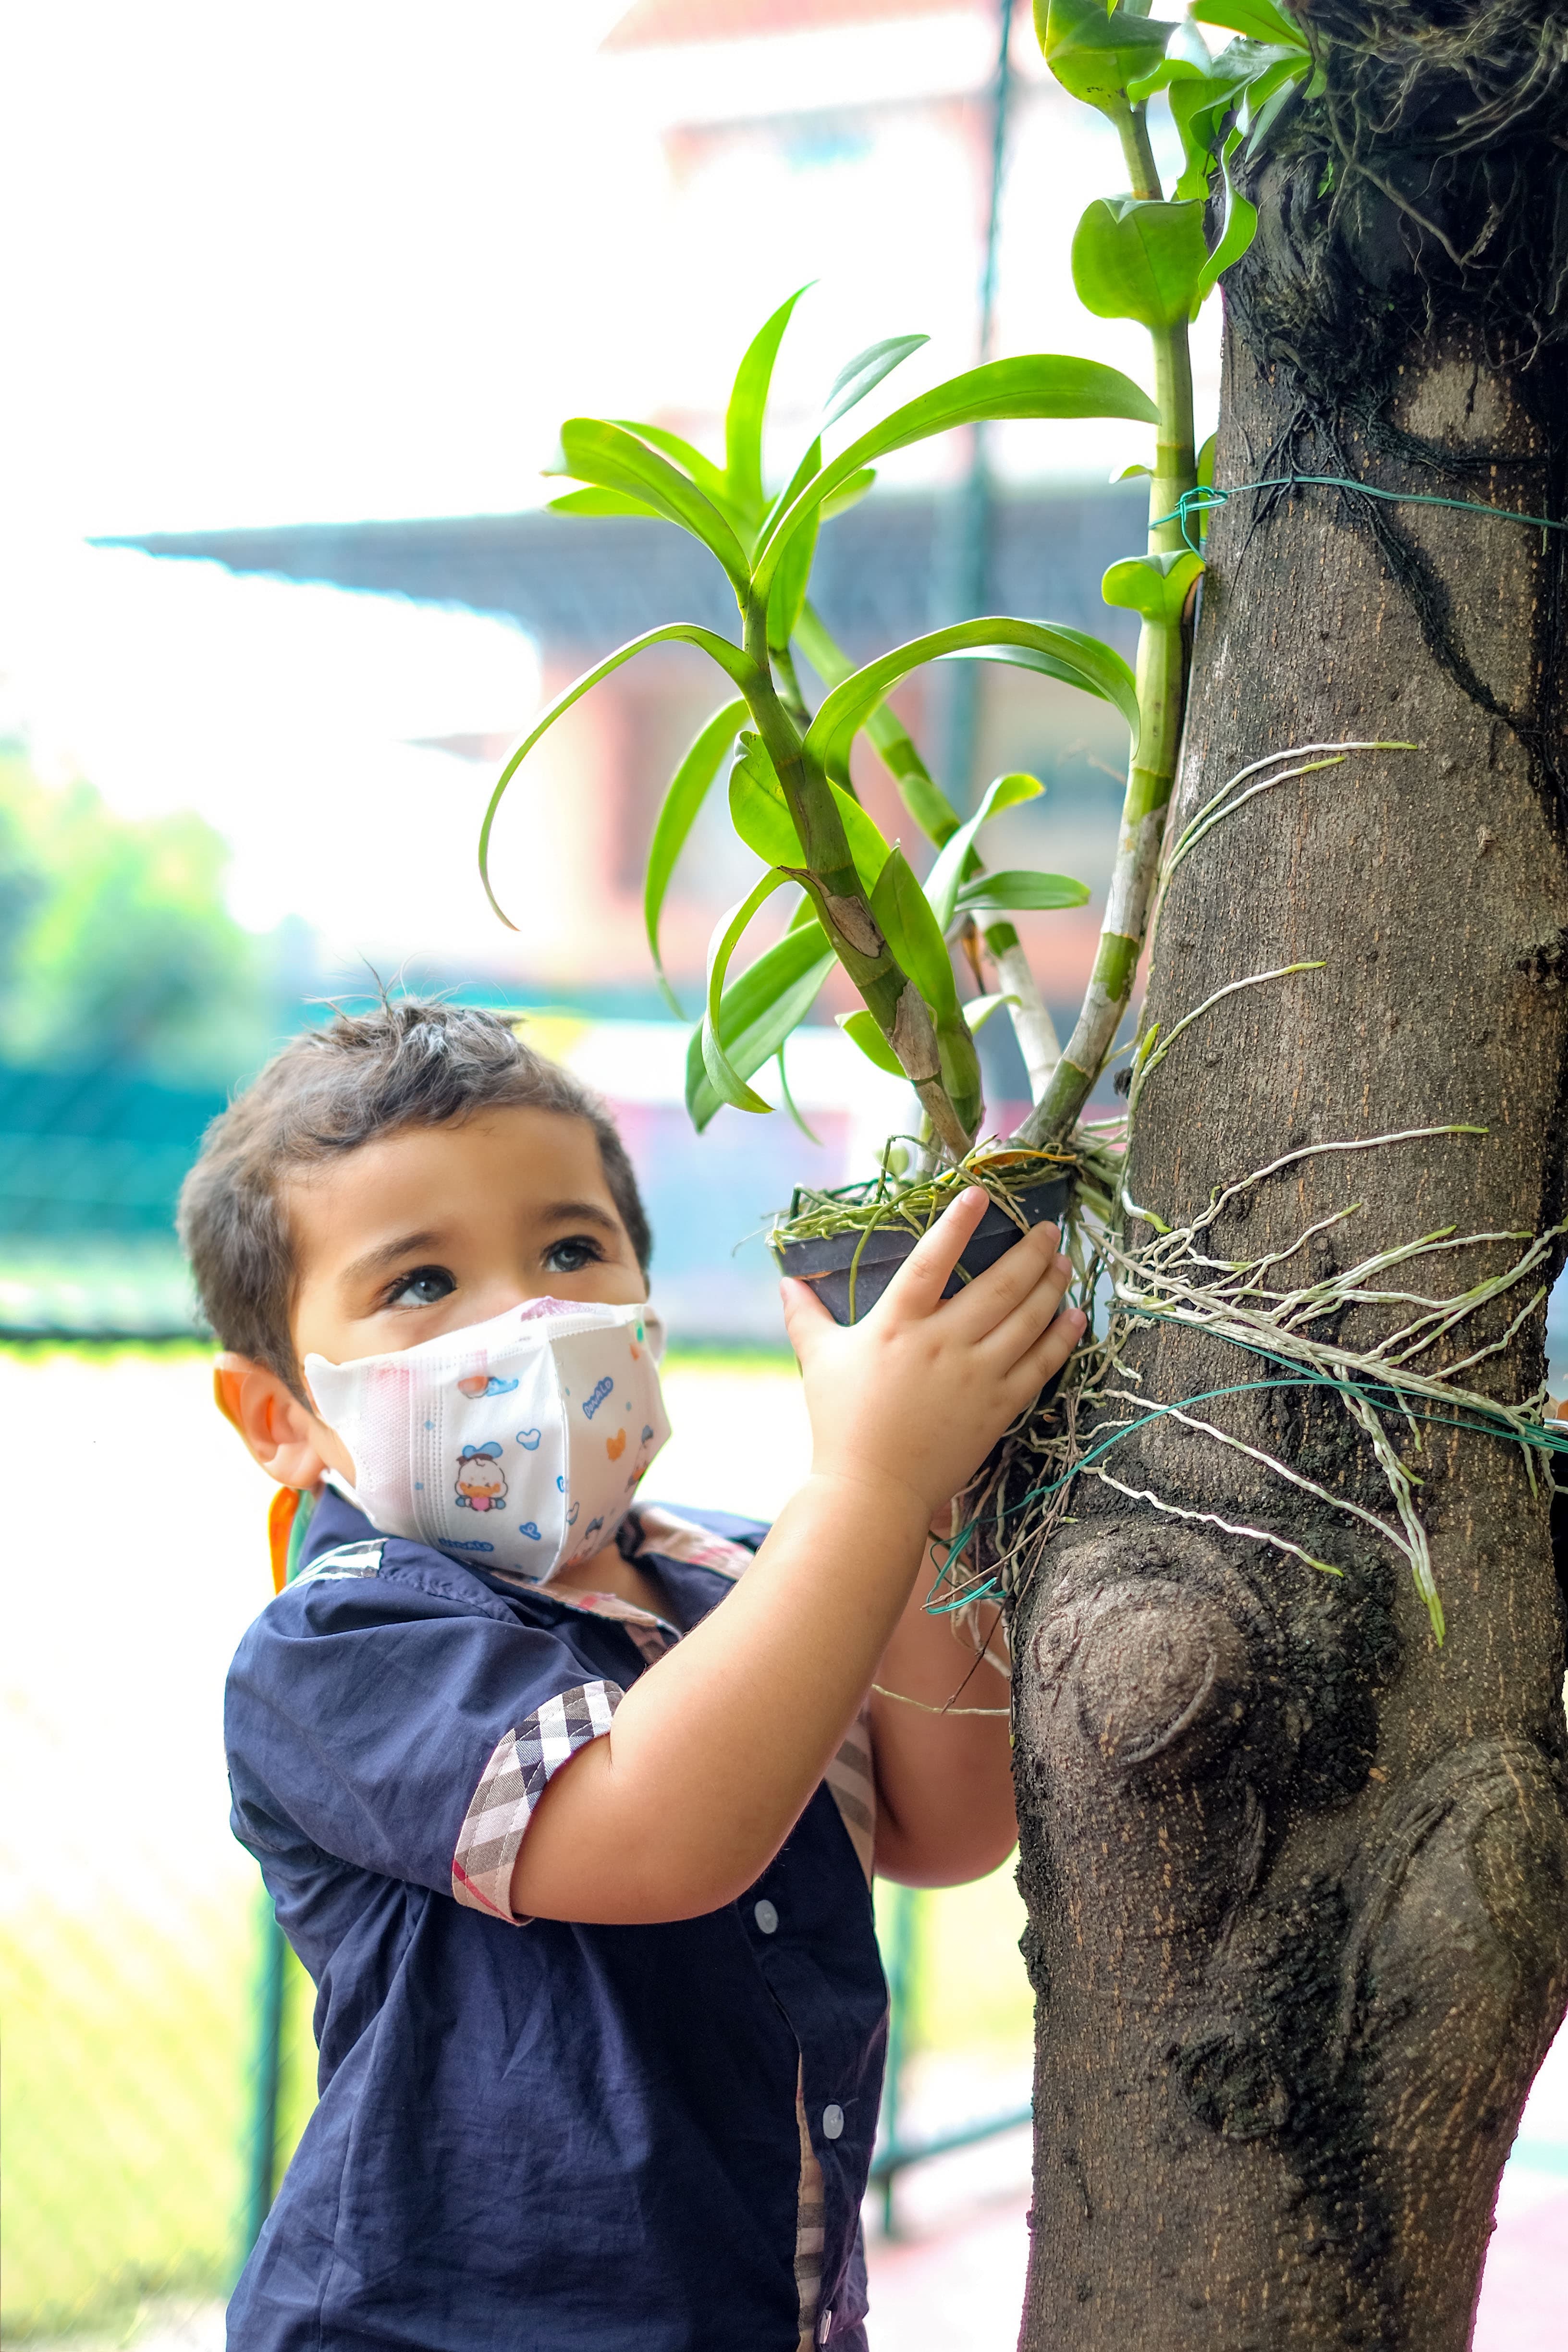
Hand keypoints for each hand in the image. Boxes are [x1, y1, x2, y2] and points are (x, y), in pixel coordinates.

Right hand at [780, 1186, 1084, 1526]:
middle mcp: (942, 1343)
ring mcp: (976, 1376)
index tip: (979, 1193)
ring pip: (1027, 1320)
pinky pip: (1040, 1365)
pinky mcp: (998, 1408)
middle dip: (1029, 1252)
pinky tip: (1076, 1316)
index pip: (930, 1261)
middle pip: (998, 1286)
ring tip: (1064, 1263)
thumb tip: (786, 1281)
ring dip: (1051, 1286)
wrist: (873, 1490)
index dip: (955, 1224)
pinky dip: (1062, 1337)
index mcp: (897, 1325)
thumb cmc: (841, 1424)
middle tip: (1049, 1229)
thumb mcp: (819, 1362)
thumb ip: (805, 1318)